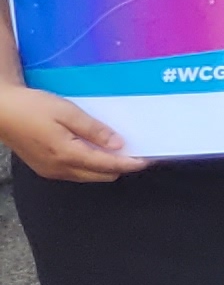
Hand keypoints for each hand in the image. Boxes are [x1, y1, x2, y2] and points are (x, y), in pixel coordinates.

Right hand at [0, 84, 135, 181]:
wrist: (1, 112)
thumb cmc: (33, 108)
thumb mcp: (67, 112)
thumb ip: (94, 130)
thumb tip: (118, 145)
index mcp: (67, 155)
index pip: (107, 165)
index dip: (129, 164)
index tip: (148, 160)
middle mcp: (60, 169)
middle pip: (100, 175)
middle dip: (120, 166)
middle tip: (136, 151)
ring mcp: (51, 171)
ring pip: (88, 176)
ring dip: (105, 166)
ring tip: (120, 150)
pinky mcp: (45, 168)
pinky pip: (75, 172)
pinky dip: (90, 164)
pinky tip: (96, 150)